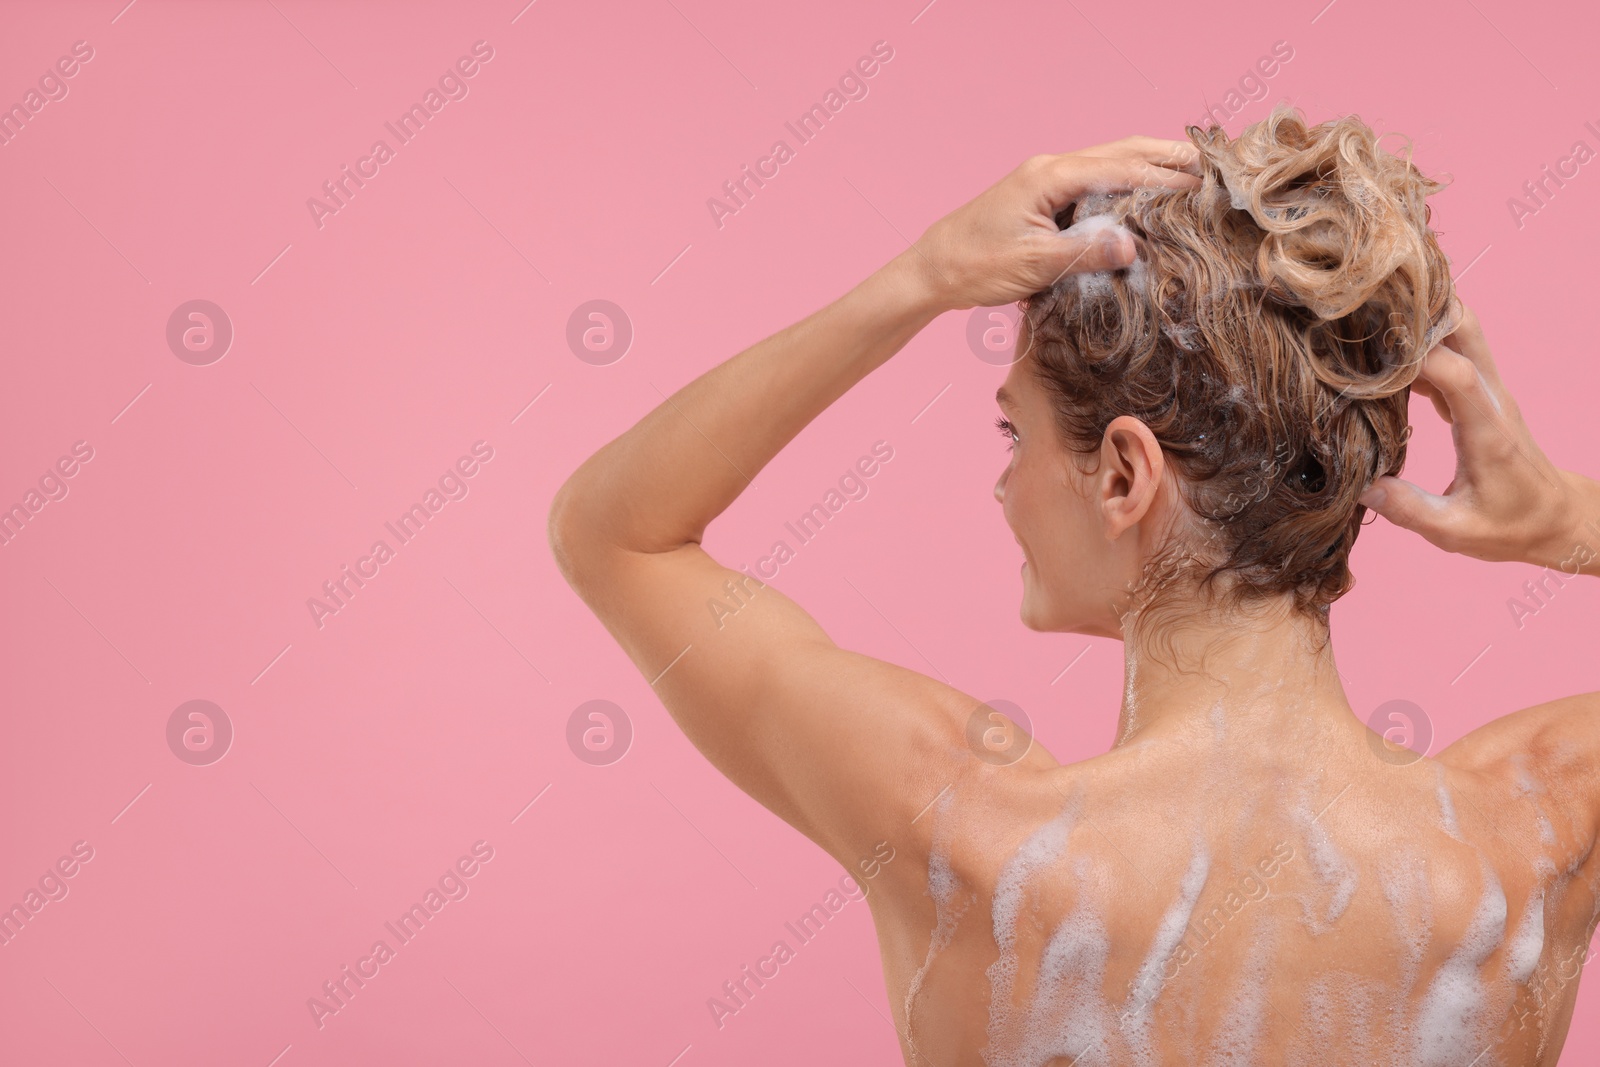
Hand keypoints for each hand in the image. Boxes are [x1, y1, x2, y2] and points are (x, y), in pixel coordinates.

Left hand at [905, 136, 1201, 311]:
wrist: (932, 270)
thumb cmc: (975, 266)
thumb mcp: (1034, 265)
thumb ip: (1084, 252)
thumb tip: (1133, 244)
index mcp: (1050, 177)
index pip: (1120, 168)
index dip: (1163, 176)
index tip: (1201, 185)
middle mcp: (1049, 169)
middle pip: (1118, 151)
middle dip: (1163, 154)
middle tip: (1207, 162)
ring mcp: (1044, 180)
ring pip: (1106, 163)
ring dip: (1145, 164)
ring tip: (1186, 170)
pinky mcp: (1040, 197)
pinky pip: (1091, 182)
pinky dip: (1122, 181)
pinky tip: (1141, 194)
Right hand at [1359, 302, 1576, 566]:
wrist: (1556, 519)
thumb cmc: (1511, 526)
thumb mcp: (1457, 532)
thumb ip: (1410, 510)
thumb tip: (1363, 487)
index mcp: (1489, 432)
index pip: (1458, 374)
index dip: (1416, 358)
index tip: (1369, 359)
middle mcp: (1492, 401)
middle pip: (1466, 330)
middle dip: (1422, 311)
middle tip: (1370, 311)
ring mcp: (1488, 393)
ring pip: (1460, 332)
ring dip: (1420, 321)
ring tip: (1369, 324)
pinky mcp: (1479, 395)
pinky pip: (1452, 352)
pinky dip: (1420, 343)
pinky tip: (1383, 354)